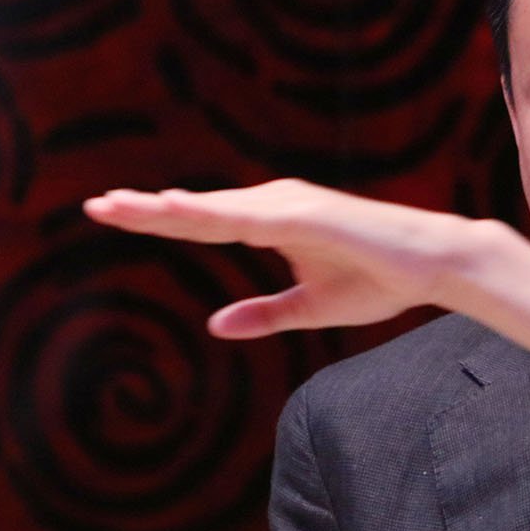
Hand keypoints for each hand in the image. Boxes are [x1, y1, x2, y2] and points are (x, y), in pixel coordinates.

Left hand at [84, 179, 484, 338]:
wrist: (435, 266)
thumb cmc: (379, 280)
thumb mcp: (309, 309)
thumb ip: (262, 315)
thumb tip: (215, 325)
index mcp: (273, 222)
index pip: (202, 222)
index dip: (156, 219)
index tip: (110, 214)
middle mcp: (275, 205)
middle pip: (197, 209)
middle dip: (145, 209)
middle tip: (94, 206)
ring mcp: (289, 206)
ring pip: (213, 208)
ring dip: (166, 208)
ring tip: (119, 207)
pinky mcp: (307, 215)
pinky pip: (248, 216)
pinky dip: (211, 212)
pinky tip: (177, 209)